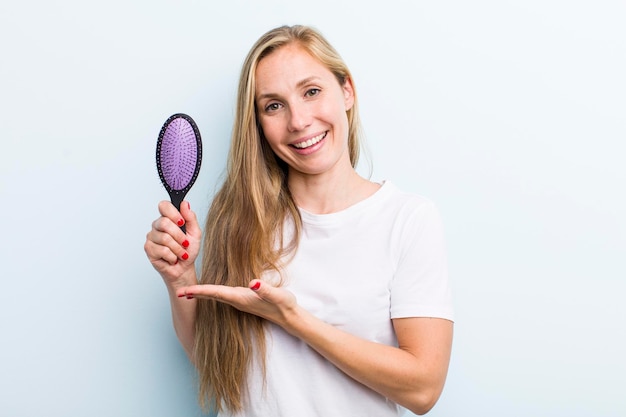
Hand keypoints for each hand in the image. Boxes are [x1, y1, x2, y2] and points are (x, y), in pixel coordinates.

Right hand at [144, 200, 201, 288]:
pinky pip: (162, 250)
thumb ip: (190, 217)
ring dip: (177, 249)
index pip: (164, 206)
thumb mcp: (195, 232)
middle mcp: (157, 225)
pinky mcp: (148, 248)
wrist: (184, 268)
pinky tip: (172, 258)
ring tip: (181, 253)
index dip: (172, 213)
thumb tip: (184, 204)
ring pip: (164, 238)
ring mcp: (151, 236)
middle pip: (164, 223)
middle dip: (179, 236)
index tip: (181, 222)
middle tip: (185, 243)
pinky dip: (172, 256)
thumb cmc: (188, 250)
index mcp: (168, 218)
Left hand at [177, 280, 298, 325]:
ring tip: (187, 290)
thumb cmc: (284, 305)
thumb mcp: (278, 295)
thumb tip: (253, 283)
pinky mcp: (242, 299)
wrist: (289, 317)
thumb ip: (266, 290)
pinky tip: (207, 289)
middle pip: (211, 296)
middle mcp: (236, 301)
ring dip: (201, 293)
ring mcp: (238, 301)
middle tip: (177, 291)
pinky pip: (221, 295)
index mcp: (240, 298)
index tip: (185, 291)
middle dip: (195, 293)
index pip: (216, 293)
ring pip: (215, 296)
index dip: (200, 291)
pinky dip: (211, 292)